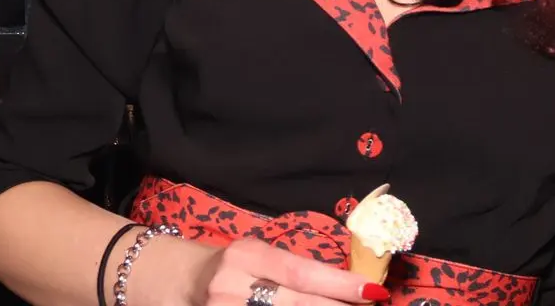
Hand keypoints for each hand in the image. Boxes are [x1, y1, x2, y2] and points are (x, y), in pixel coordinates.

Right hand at [193, 237, 387, 305]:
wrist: (181, 282)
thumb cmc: (233, 268)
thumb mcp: (258, 257)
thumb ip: (293, 270)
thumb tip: (348, 287)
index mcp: (247, 254)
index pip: (302, 272)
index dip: (339, 285)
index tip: (373, 291)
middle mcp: (231, 284)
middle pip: (296, 304)